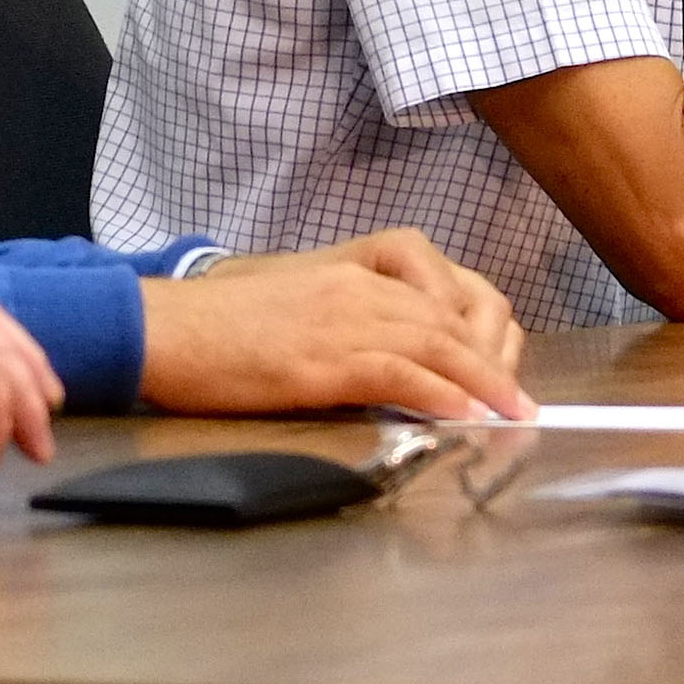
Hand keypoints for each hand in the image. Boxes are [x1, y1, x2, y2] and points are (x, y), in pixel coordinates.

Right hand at [142, 230, 533, 420]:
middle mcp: (356, 285)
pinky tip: (465, 416)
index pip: (443, 288)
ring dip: (482, 382)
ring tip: (511, 414)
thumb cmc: (218, 324)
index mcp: (352, 267)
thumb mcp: (295, 302)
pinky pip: (397, 370)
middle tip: (521, 401)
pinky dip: (439, 393)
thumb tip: (390, 365)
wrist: (163, 327)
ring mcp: (340, 318)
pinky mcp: (321, 358)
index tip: (500, 367)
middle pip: (451, 316)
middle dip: (494, 361)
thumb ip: (347, 318)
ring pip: (435, 342)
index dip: (481, 329)